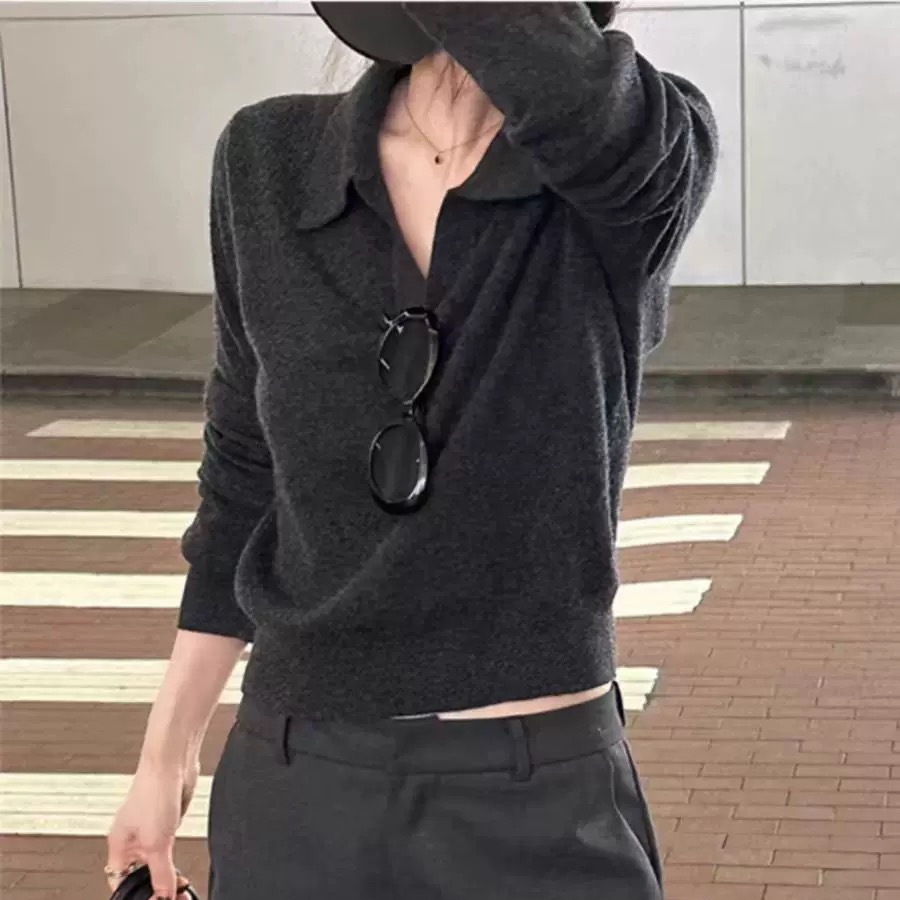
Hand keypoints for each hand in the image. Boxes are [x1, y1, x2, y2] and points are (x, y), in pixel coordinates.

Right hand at [106, 759, 199, 898]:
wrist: (173, 763)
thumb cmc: (154, 791)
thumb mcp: (157, 842)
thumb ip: (161, 871)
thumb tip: (165, 894)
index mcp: (120, 845)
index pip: (120, 882)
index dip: (135, 895)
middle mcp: (133, 840)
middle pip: (139, 875)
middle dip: (153, 888)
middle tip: (171, 898)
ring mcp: (151, 831)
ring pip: (156, 864)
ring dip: (167, 877)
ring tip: (180, 890)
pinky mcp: (169, 823)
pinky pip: (169, 851)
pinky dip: (175, 864)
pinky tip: (183, 872)